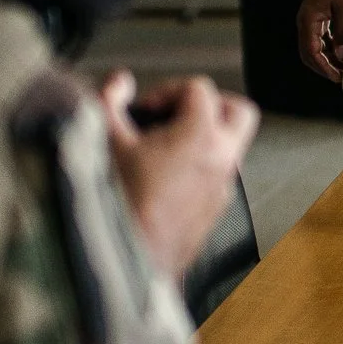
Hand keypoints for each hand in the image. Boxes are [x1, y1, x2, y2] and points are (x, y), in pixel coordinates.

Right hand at [103, 71, 259, 279]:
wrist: (127, 259)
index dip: (168, 89)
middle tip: (175, 113)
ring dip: (204, 136)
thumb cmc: (118, 204)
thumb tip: (119, 84)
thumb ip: (109, 102)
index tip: (145, 107)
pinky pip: (220, 174)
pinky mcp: (218, 208)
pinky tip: (167, 174)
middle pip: (238, 110)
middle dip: (207, 105)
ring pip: (232, 145)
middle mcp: (223, 160)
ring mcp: (224, 186)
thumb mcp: (104, 141)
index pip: (200, 88)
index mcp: (201, 137)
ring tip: (166, 145)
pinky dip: (201, 164)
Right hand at [296, 0, 342, 83]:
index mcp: (308, 21)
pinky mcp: (316, 16)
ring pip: (313, 47)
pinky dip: (328, 48)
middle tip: (340, 78)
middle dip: (323, 67)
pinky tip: (341, 53)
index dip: (325, 68)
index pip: (312, 53)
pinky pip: (319, 38)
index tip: (338, 78)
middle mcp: (305, 22)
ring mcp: (309, 19)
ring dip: (326, 59)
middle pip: (308, 53)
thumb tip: (342, 57)